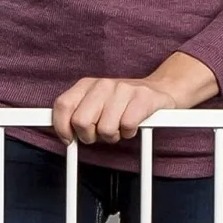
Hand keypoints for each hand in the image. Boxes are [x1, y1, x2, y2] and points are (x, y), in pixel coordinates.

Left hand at [51, 53, 218, 145]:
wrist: (159, 90)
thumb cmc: (123, 103)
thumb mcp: (96, 103)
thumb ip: (77, 113)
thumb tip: (62, 133)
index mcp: (87, 84)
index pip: (62, 105)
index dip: (62, 127)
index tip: (68, 138)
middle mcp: (103, 84)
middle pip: (81, 121)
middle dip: (89, 136)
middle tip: (99, 134)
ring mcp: (123, 90)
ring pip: (105, 129)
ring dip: (113, 136)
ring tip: (119, 128)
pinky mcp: (142, 98)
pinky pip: (127, 127)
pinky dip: (129, 133)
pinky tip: (132, 125)